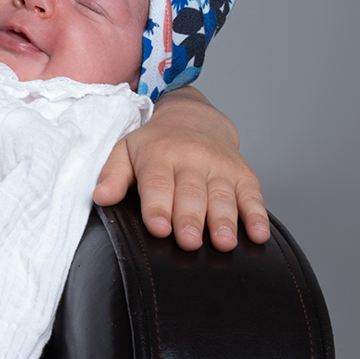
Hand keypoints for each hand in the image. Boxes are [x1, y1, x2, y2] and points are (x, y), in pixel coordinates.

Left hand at [92, 85, 268, 251]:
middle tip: (189, 242)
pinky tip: (259, 234)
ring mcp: (220, 166)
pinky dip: (257, 214)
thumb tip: (100, 197)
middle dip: (190, 218)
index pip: (157, 183)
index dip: (157, 206)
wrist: (194, 116)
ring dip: (224, 220)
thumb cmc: (156, 143)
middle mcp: (192, 159)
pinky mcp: (243, 174)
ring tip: (224, 242)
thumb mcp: (126, 150)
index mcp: (159, 155)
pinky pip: (252, 194)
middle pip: (191, 192)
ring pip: (222, 195)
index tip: (157, 228)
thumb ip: (113, 174)